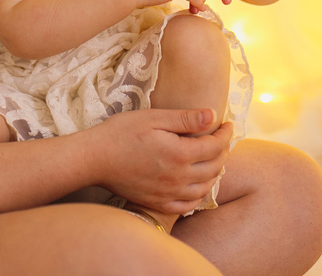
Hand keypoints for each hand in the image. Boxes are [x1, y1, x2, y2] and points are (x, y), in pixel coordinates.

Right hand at [93, 110, 232, 214]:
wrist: (94, 159)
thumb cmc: (120, 133)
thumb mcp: (153, 118)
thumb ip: (185, 119)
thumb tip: (213, 116)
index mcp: (179, 154)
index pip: (215, 146)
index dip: (225, 134)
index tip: (227, 124)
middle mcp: (178, 178)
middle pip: (214, 167)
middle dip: (223, 151)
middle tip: (221, 139)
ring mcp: (169, 194)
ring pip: (205, 188)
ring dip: (215, 173)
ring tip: (213, 159)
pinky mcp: (158, 203)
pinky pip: (189, 205)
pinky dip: (199, 195)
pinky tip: (197, 185)